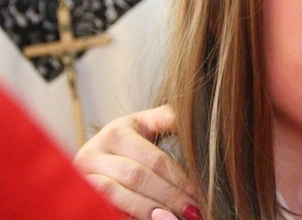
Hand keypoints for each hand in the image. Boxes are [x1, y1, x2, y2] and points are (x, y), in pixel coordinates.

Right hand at [73, 106, 199, 219]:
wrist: (92, 159)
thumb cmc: (124, 143)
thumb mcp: (143, 126)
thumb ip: (166, 119)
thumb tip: (196, 116)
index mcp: (116, 133)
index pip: (154, 159)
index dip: (179, 178)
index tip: (199, 193)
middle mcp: (94, 154)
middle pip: (137, 177)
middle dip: (168, 196)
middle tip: (192, 211)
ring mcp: (82, 177)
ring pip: (117, 195)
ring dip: (147, 209)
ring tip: (172, 219)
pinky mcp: (79, 196)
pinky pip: (104, 208)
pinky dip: (127, 215)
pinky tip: (149, 219)